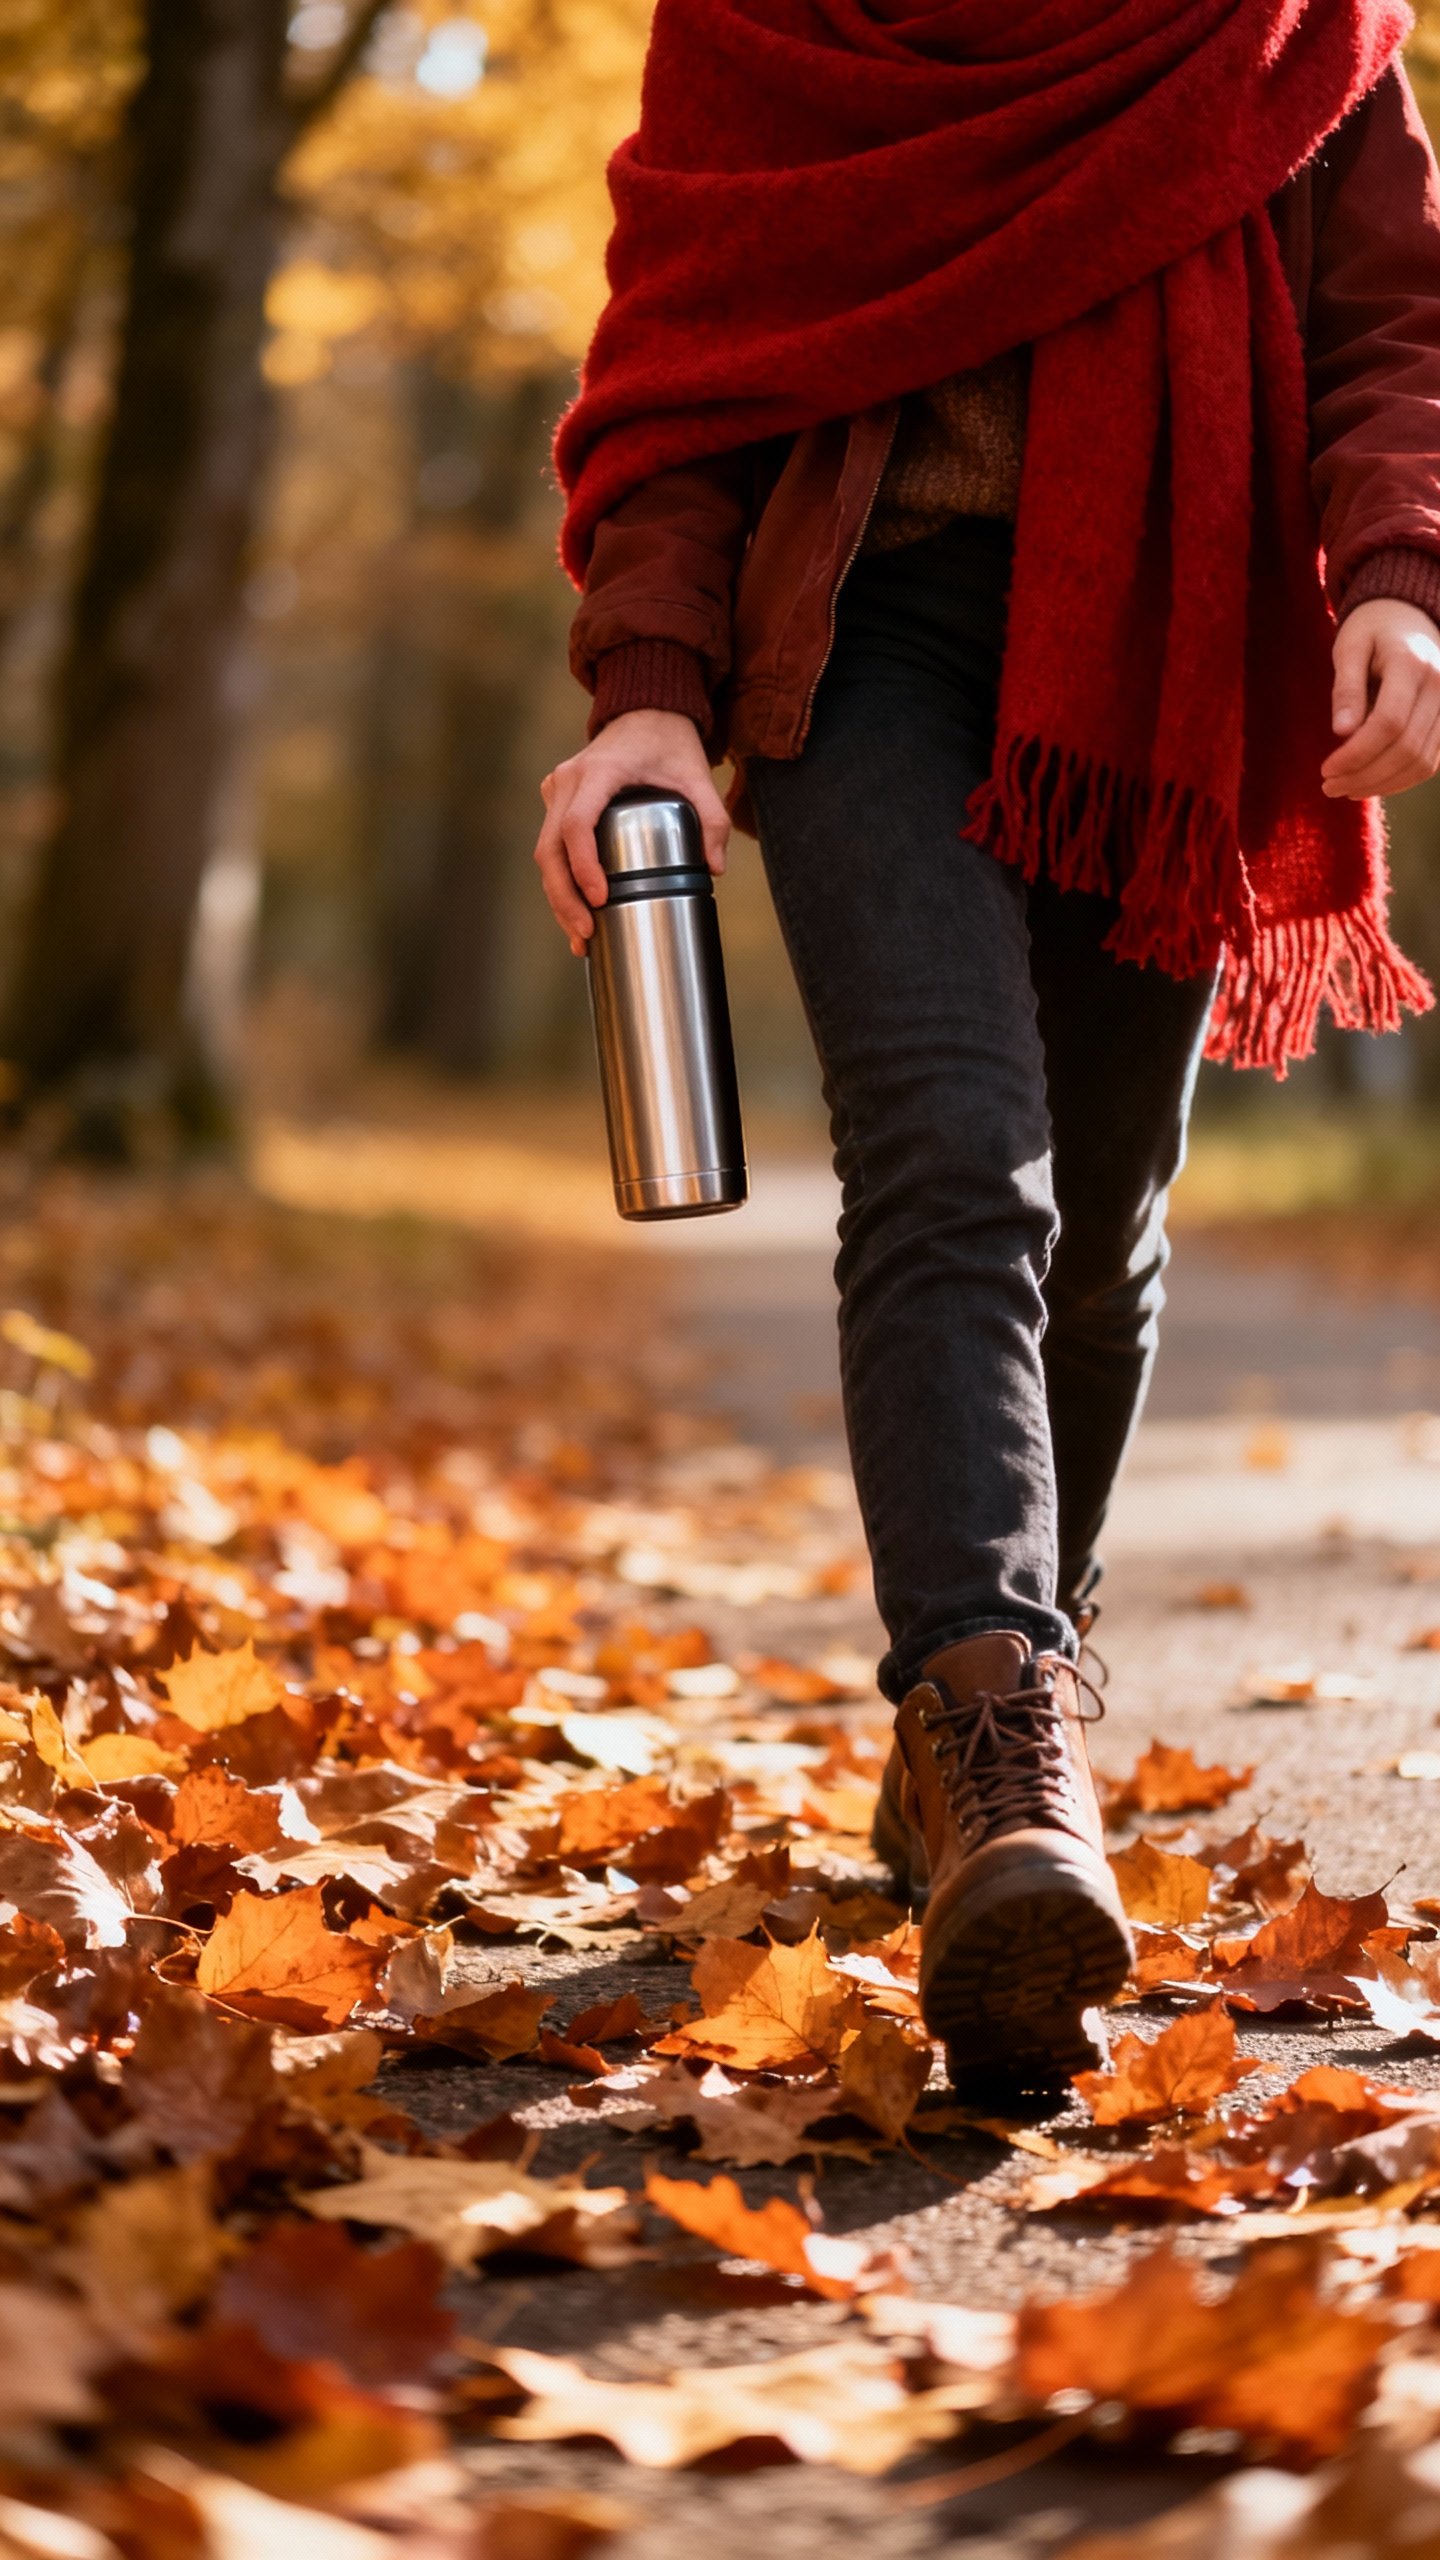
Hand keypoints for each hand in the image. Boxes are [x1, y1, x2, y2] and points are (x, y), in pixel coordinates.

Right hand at [536, 710, 730, 955]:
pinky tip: (573, 916)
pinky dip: (560, 882)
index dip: (583, 865)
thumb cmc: (669, 744)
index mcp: (599, 771)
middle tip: (586, 933)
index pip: (577, 824)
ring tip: (580, 937)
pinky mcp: (556, 801)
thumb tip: (714, 867)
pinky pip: (550, 847)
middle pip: (550, 848)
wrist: (644, 712)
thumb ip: (713, 818)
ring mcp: (557, 790)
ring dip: (558, 897)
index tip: (601, 898)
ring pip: (545, 852)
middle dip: (565, 897)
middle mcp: (568, 780)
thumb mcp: (698, 776)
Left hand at [1323, 597, 1439, 800]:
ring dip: (1381, 784)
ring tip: (1345, 789)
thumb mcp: (1349, 647)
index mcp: (1411, 665)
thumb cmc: (1371, 631)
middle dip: (1365, 776)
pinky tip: (1369, 782)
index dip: (1356, 754)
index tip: (1326, 770)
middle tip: (1329, 787)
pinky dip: (1400, 780)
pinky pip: (1430, 763)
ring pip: (1422, 763)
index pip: (1388, 723)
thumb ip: (1346, 688)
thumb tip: (1342, 732)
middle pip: (1406, 749)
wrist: (1409, 617)